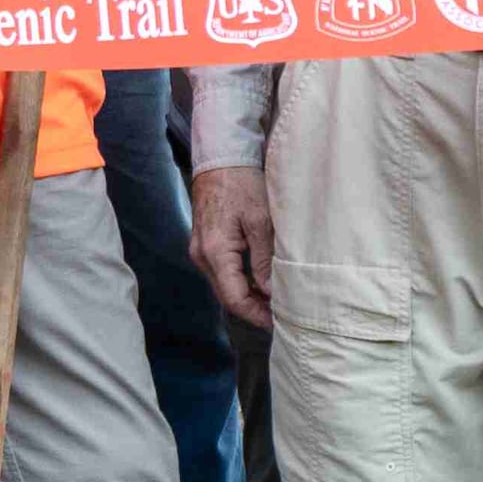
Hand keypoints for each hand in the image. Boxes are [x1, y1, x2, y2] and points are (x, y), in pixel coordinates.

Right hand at [190, 163, 277, 328]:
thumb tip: (270, 291)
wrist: (220, 158)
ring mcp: (201, 251)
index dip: (256, 314)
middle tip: (281, 317)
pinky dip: (241, 281)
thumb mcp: (260, 221)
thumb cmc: (241, 183)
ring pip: (225, 285)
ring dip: (248, 296)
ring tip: (276, 302)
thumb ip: (264, 259)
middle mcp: (202, 256)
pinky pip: (223, 272)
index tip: (277, 323)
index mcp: (215, 252)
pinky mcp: (205, 245)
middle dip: (254, 309)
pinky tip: (261, 283)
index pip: (234, 298)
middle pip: (228, 296)